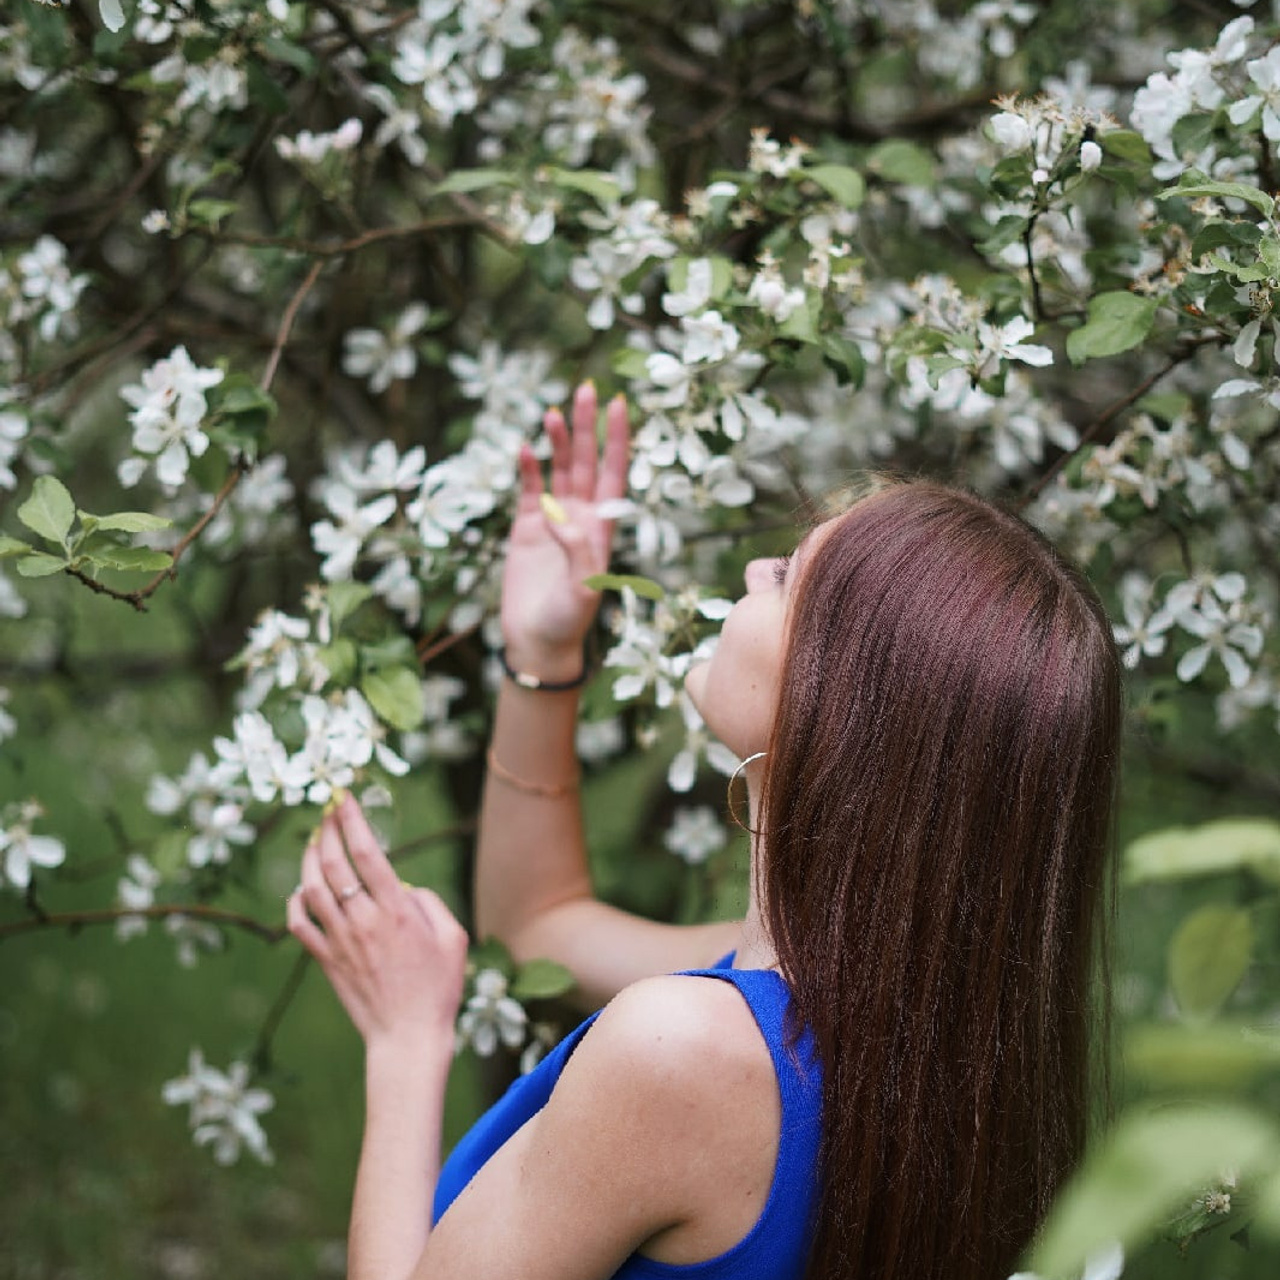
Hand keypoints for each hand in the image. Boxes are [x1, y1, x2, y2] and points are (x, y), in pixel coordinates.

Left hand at [287, 794, 468, 1052]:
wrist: (407, 1037)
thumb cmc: (438, 987)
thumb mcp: (453, 938)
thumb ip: (429, 902)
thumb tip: (402, 886)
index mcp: (397, 912)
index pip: (367, 854)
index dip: (352, 821)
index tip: (344, 798)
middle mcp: (363, 921)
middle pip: (333, 864)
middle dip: (327, 829)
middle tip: (326, 810)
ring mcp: (340, 941)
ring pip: (310, 889)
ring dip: (308, 858)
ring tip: (314, 839)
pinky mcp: (326, 961)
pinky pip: (299, 924)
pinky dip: (294, 901)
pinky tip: (301, 889)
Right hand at [501, 382, 628, 677]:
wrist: (538, 641)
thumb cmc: (568, 620)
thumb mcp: (583, 589)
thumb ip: (578, 551)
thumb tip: (561, 514)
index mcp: (603, 527)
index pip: (614, 473)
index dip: (618, 439)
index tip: (619, 405)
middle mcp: (581, 517)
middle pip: (587, 461)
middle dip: (587, 427)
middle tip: (585, 389)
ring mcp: (554, 520)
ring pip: (559, 469)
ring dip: (558, 441)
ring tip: (554, 412)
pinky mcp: (527, 528)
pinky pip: (529, 489)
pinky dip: (528, 468)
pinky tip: (524, 447)